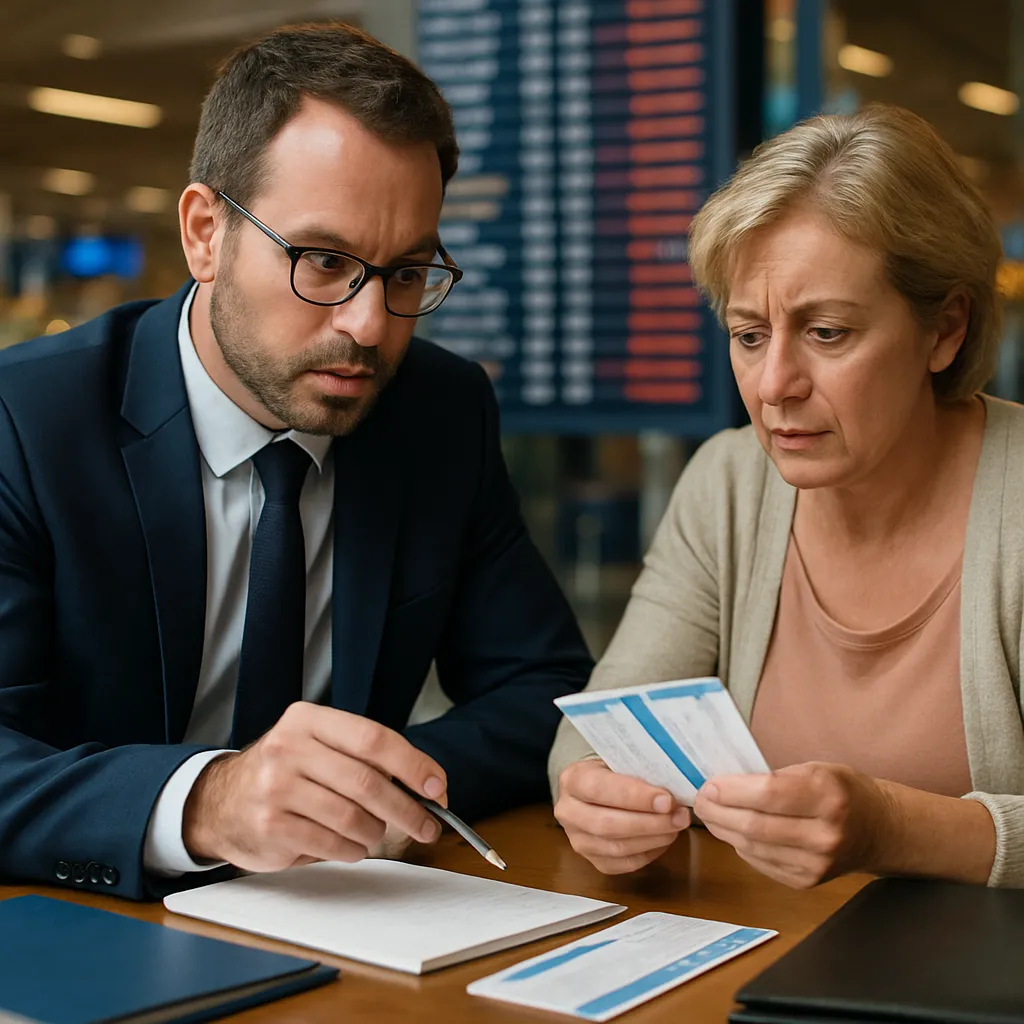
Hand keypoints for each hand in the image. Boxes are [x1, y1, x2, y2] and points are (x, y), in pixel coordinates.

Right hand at [182, 702, 445, 871]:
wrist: (220, 801)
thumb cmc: (287, 773)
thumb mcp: (318, 747)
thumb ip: (366, 758)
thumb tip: (430, 786)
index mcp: (308, 720)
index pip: (373, 738)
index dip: (412, 764)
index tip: (437, 787)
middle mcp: (289, 748)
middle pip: (367, 782)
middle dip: (407, 809)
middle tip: (427, 826)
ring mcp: (276, 787)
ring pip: (352, 817)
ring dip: (376, 832)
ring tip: (375, 833)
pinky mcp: (270, 825)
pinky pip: (332, 843)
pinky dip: (352, 850)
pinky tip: (350, 846)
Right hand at [554, 759, 690, 873]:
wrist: (594, 789)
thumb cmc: (613, 771)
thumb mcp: (619, 760)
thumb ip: (639, 771)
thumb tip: (675, 784)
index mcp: (572, 779)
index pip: (599, 789)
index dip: (634, 796)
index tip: (667, 800)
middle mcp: (568, 812)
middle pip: (607, 824)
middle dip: (649, 822)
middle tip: (679, 816)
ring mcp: (577, 840)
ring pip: (617, 847)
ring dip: (653, 839)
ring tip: (676, 826)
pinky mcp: (592, 860)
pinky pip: (623, 864)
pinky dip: (649, 853)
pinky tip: (664, 839)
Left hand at [694, 761, 895, 887]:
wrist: (879, 830)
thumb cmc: (842, 791)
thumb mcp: (815, 769)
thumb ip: (774, 776)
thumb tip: (724, 782)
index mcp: (828, 796)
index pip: (767, 794)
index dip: (731, 790)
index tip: (709, 783)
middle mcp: (825, 834)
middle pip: (754, 825)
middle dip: (718, 811)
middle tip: (700, 799)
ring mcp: (816, 864)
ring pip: (751, 847)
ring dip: (722, 829)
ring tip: (709, 813)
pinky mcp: (806, 882)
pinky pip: (759, 862)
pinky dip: (740, 845)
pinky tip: (733, 830)